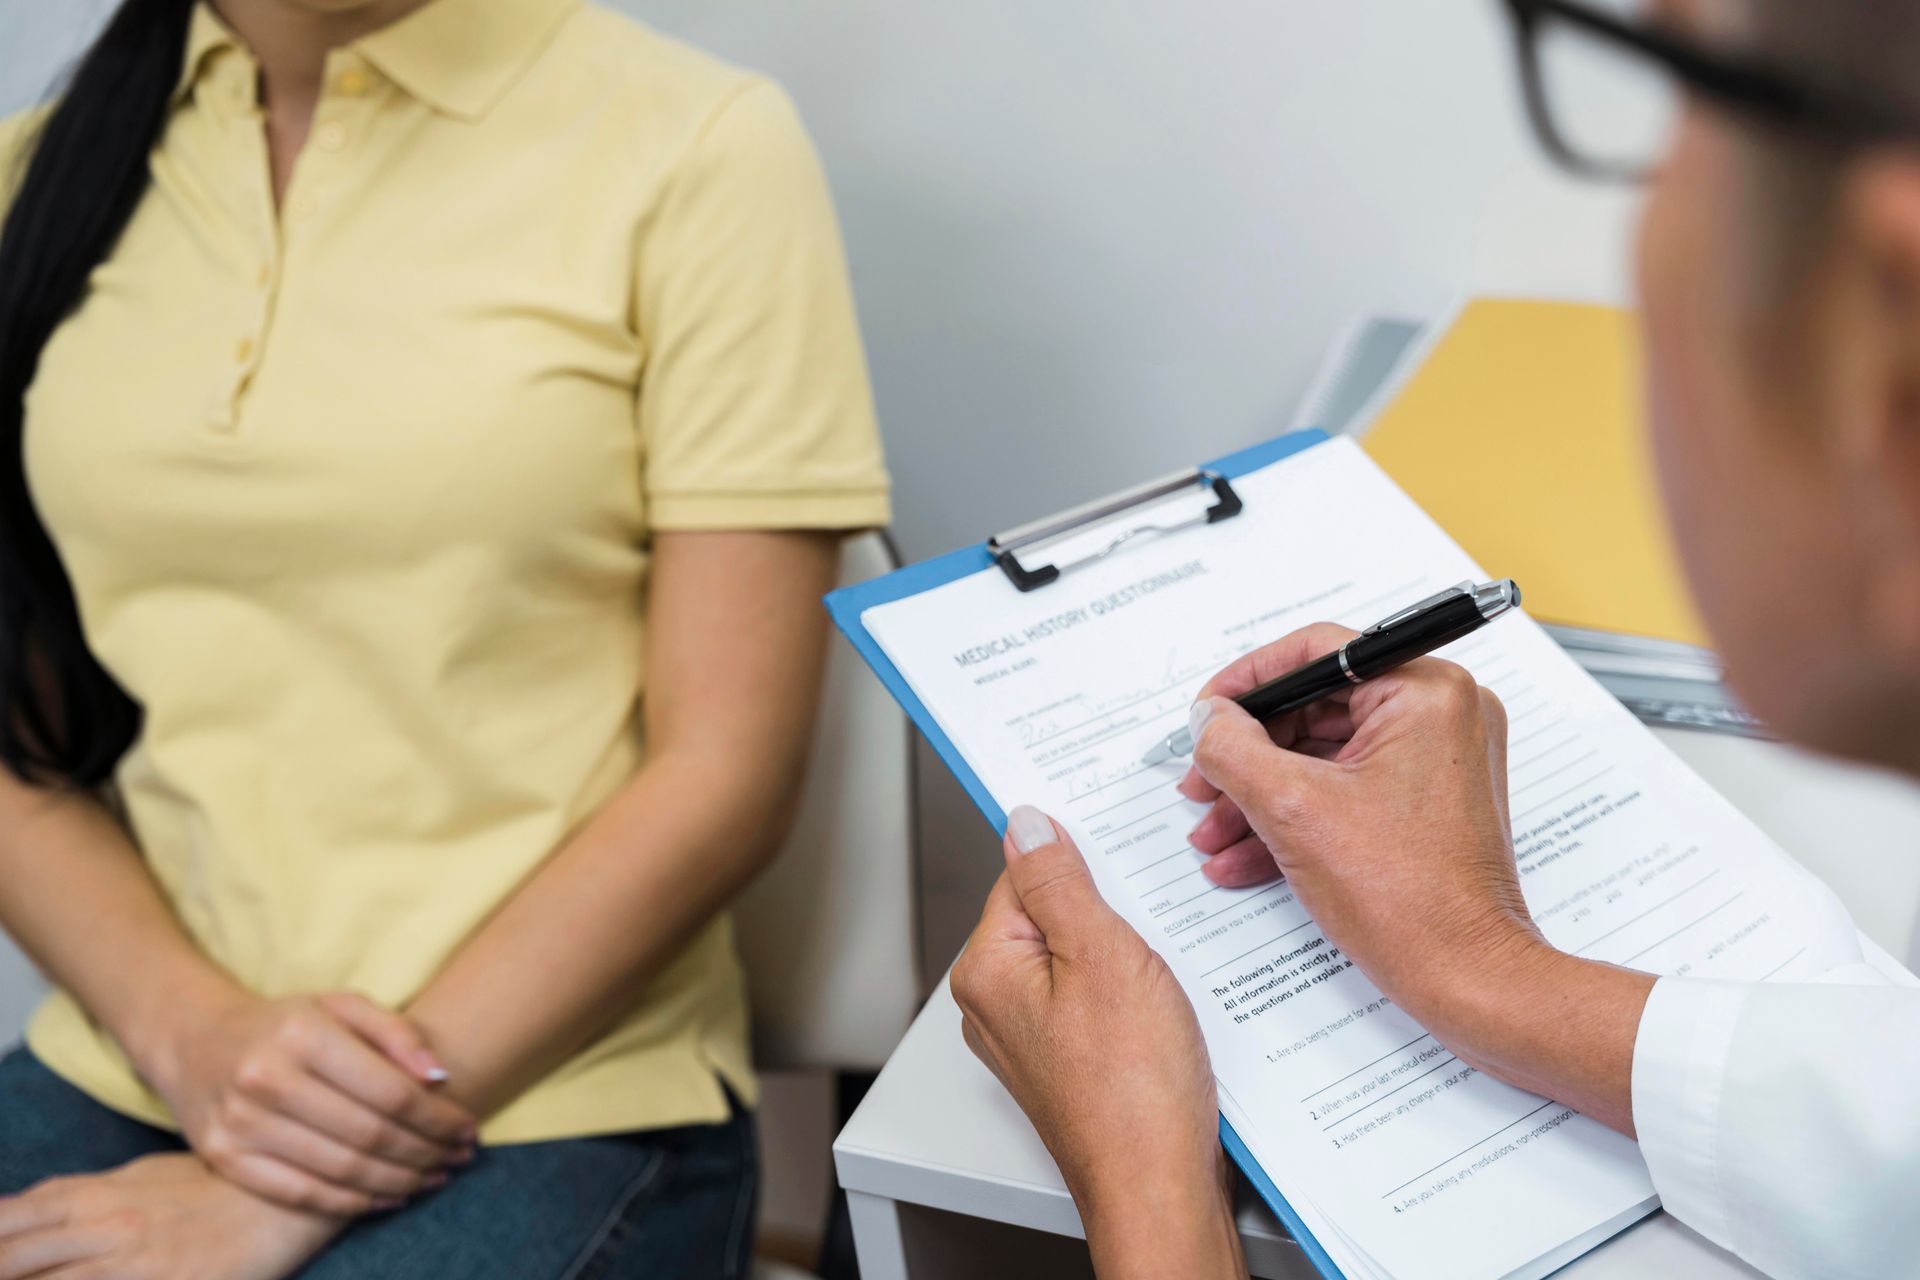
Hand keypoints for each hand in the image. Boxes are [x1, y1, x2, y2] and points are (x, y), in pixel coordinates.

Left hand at [0, 1154, 337, 1279]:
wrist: (283, 1199)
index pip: (9, 1222)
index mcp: (94, 1197)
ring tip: (23, 1279)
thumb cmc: (212, 1186)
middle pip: (14, 1261)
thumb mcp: (140, 1175)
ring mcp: (136, 1266)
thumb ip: (76, 1193)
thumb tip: (14, 1206)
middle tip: (1, 1272)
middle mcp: (105, 1229)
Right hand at [146, 991, 475, 1214]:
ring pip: (340, 1170)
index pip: (389, 1090)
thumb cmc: (289, 1023)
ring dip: (400, 1181)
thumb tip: (441, 1076)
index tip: (469, 1127)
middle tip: (461, 1157)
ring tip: (435, 1177)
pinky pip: (300, 1194)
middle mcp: (265, 1079)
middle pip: (369, 1134)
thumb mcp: (342, 1006)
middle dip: (427, 1152)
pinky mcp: (223, 1159)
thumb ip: (396, 1033)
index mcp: (302, 1033)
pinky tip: (389, 1196)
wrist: (197, 1041)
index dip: (438, 1117)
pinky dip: (352, 1202)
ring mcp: (240, 1123)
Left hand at [952, 808, 1245, 1279]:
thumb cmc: (1130, 1091)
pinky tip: (1163, 1007)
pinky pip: (1096, 1000)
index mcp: (987, 970)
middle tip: (1150, 926)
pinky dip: (1131, 993)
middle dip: (1107, 910)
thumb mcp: (1101, 954)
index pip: (1022, 874)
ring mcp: (1033, 1037)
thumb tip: (1027, 823)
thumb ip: (1058, 881)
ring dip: (1126, 953)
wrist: (1159, 1186)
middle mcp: (997, 1004)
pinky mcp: (1070, 1061)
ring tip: (1160, 975)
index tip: (1120, 857)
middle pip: (1051, 914)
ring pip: (1079, 958)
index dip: (1079, 862)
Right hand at [1179, 622, 1538, 1014]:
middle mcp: (1442, 714)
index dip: (1245, 684)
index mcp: (1425, 692)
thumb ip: (1233, 747)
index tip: (1205, 713)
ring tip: (1215, 833)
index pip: (1316, 653)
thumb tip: (1208, 716)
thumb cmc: (1407, 899)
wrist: (1466, 977)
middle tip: (1202, 786)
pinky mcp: (1428, 801)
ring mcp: (1439, 759)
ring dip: (1261, 795)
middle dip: (1247, 757)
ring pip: (1324, 756)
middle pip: (1315, 709)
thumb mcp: (1291, 808)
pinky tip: (1245, 855)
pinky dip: (1297, 817)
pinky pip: (1346, 789)